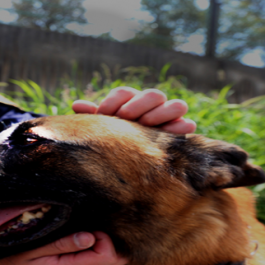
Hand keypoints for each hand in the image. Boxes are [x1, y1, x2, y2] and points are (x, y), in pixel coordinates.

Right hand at [0, 231, 127, 264]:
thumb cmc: (13, 253)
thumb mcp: (35, 246)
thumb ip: (64, 243)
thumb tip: (91, 237)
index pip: (107, 255)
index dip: (104, 237)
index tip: (88, 225)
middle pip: (116, 259)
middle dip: (110, 239)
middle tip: (90, 222)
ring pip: (110, 259)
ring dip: (104, 241)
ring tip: (87, 225)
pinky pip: (99, 258)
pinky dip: (99, 244)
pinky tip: (84, 232)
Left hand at [72, 87, 196, 133]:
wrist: (128, 170)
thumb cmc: (111, 145)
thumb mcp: (102, 132)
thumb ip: (92, 119)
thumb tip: (77, 105)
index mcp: (128, 104)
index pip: (124, 93)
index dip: (114, 101)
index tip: (104, 113)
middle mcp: (150, 108)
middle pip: (152, 95)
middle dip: (139, 104)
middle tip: (126, 116)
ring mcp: (168, 119)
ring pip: (175, 105)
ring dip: (162, 112)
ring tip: (147, 123)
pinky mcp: (180, 134)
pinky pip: (187, 125)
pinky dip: (182, 126)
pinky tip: (178, 130)